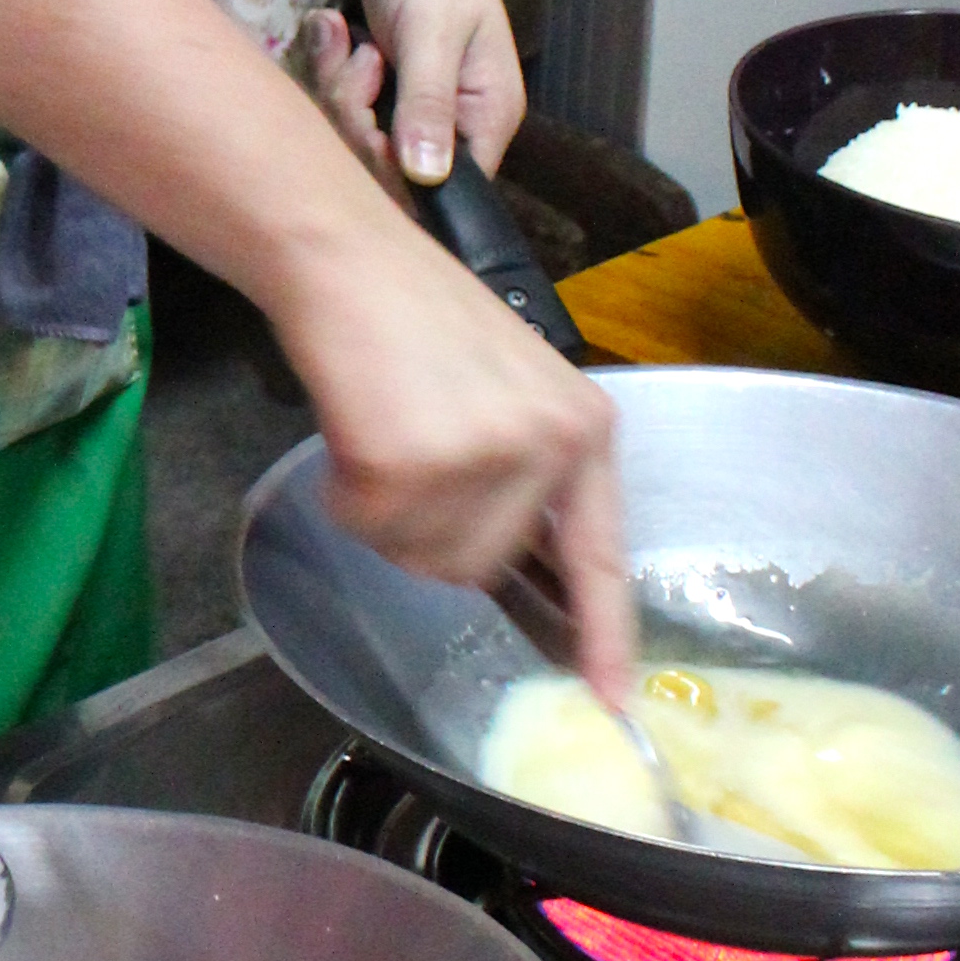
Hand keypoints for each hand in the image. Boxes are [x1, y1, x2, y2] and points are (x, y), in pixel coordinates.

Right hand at [268, 199, 632, 695]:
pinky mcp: (411, 461)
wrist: (348, 256)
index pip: (601, 559)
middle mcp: (548, 445)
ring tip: (384, 434)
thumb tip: (515, 576)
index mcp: (584, 430)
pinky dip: (347, 495)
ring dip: (388, 516)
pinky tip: (354, 434)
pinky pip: (370, 529)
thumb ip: (528, 479)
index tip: (612, 704)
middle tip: (410, 453)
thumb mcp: (510, 392)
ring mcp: (483, 455)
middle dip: (434, 532)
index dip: (603, 639)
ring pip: (427, 559)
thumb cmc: (416, 317)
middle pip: (484, 569)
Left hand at [302, 0, 524, 190]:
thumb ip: (426, 106)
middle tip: (365, 63)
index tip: (375, 134)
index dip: (403, 175)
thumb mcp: (431, 31)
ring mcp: (398, 94)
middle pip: (387, 166)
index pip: (453, 188)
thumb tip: (427, 179)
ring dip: (337, 80)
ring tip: (353, 33)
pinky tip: (334, 22)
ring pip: (347, 133)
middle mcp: (444, 113)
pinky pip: (325, 98)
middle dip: (358, 116)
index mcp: (485, 110)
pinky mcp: (358, 74)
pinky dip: (323, 59)